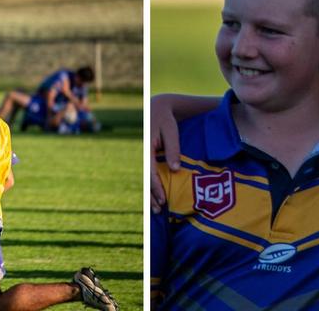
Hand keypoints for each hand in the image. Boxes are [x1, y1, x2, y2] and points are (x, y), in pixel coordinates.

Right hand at [150, 97, 180, 212]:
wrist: (158, 108)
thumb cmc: (166, 119)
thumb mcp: (171, 131)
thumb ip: (173, 149)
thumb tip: (175, 170)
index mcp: (147, 148)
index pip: (150, 172)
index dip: (156, 187)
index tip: (162, 200)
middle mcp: (143, 154)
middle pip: (146, 179)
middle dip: (151, 195)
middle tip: (159, 210)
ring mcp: (144, 156)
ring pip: (146, 179)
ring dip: (150, 194)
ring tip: (157, 209)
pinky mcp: (148, 157)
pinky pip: (149, 174)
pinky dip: (152, 186)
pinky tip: (156, 197)